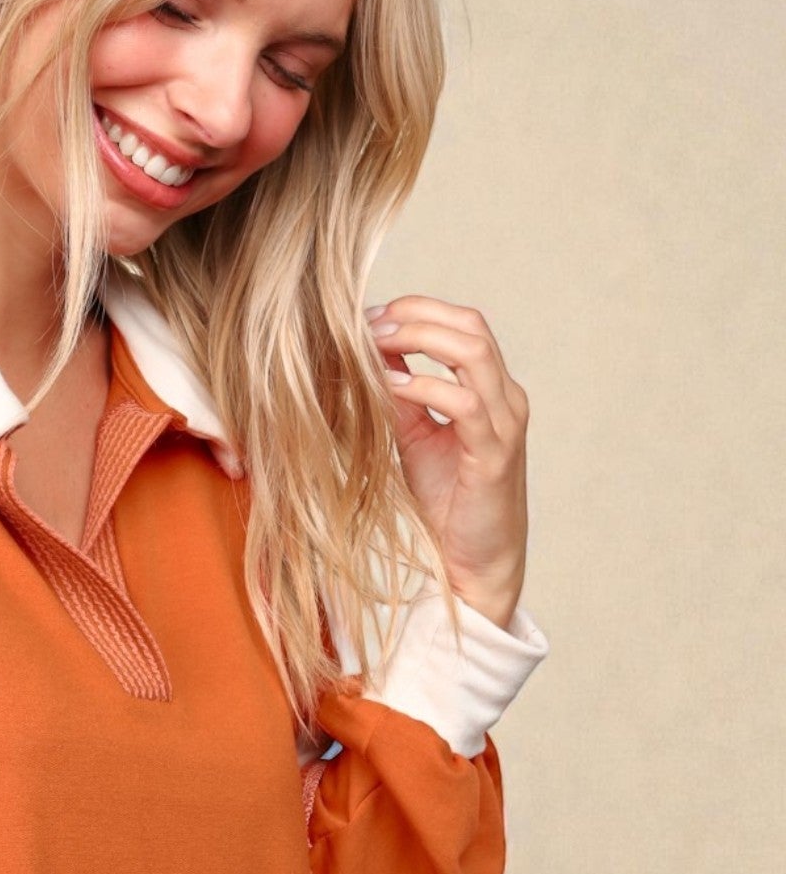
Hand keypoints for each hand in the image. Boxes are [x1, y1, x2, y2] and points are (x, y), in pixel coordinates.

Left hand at [366, 296, 530, 628]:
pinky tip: (389, 386)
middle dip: (416, 315)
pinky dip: (424, 386)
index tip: (370, 316)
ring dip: (419, 339)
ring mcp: (504, 424)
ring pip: (474, 352)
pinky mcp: (493, 455)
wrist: (474, 562)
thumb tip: (370, 355)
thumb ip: (401, 396)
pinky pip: (465, 403)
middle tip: (367, 323)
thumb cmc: (447, 502)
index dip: (418, 311)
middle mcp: (506, 399)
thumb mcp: (415, 436)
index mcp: (491, 390)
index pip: (463, 324)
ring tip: (375, 343)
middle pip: (471, 325)